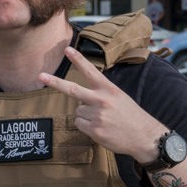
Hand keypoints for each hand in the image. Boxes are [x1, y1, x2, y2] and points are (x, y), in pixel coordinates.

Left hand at [38, 47, 164, 160]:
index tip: (67, 49)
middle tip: (40, 76)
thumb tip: (80, 100)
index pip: (90, 72)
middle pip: (72, 89)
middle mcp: (101, 100)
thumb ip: (101, 95)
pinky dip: (86, 127)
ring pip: (77, 111)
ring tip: (103, 120)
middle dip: (54, 82)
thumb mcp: (119, 98)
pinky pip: (79, 124)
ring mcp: (96, 115)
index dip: (78, 60)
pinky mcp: (94, 130)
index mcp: (109, 89)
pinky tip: (101, 128)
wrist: (145, 136)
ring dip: (86, 115)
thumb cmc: (132, 116)